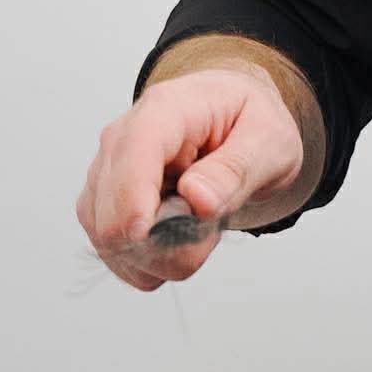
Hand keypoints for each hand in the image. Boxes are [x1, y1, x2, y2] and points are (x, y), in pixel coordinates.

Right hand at [75, 66, 305, 291]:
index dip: (133, 201)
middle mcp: (123, 139)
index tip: (150, 233)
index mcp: (166, 109)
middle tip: (213, 228)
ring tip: (202, 226)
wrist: (234, 122)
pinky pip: (116, 255)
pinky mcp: (103, 206)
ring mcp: (106, 174)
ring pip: (112, 243)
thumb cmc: (248, 121)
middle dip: (167, 242)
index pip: (133, 154)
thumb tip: (197, 197)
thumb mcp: (269, 138)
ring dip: (163, 254)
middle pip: (114, 214)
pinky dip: (152, 262)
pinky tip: (179, 239)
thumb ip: (236, 168)